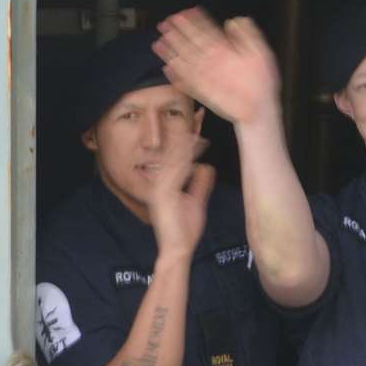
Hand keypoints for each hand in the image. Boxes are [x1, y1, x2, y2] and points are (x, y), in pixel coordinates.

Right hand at [146, 125, 214, 259]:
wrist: (177, 250)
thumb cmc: (185, 230)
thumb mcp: (196, 202)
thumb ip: (200, 184)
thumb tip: (206, 166)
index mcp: (165, 183)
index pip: (175, 156)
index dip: (186, 140)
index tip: (198, 125)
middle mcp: (159, 182)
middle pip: (171, 151)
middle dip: (183, 133)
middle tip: (197, 115)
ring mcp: (159, 187)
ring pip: (172, 157)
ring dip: (185, 140)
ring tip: (197, 125)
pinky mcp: (162, 193)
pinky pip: (175, 169)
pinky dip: (185, 155)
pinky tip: (195, 145)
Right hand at [155, 8, 280, 126]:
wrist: (261, 108)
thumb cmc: (263, 81)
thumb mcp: (261, 53)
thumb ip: (249, 35)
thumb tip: (234, 20)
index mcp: (226, 49)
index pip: (208, 31)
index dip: (197, 21)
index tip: (186, 11)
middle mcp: (214, 60)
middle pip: (194, 42)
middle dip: (180, 31)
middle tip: (167, 21)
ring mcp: (207, 75)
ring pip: (187, 60)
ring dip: (174, 50)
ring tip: (160, 40)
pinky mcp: (203, 91)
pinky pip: (187, 82)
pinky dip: (178, 76)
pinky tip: (168, 68)